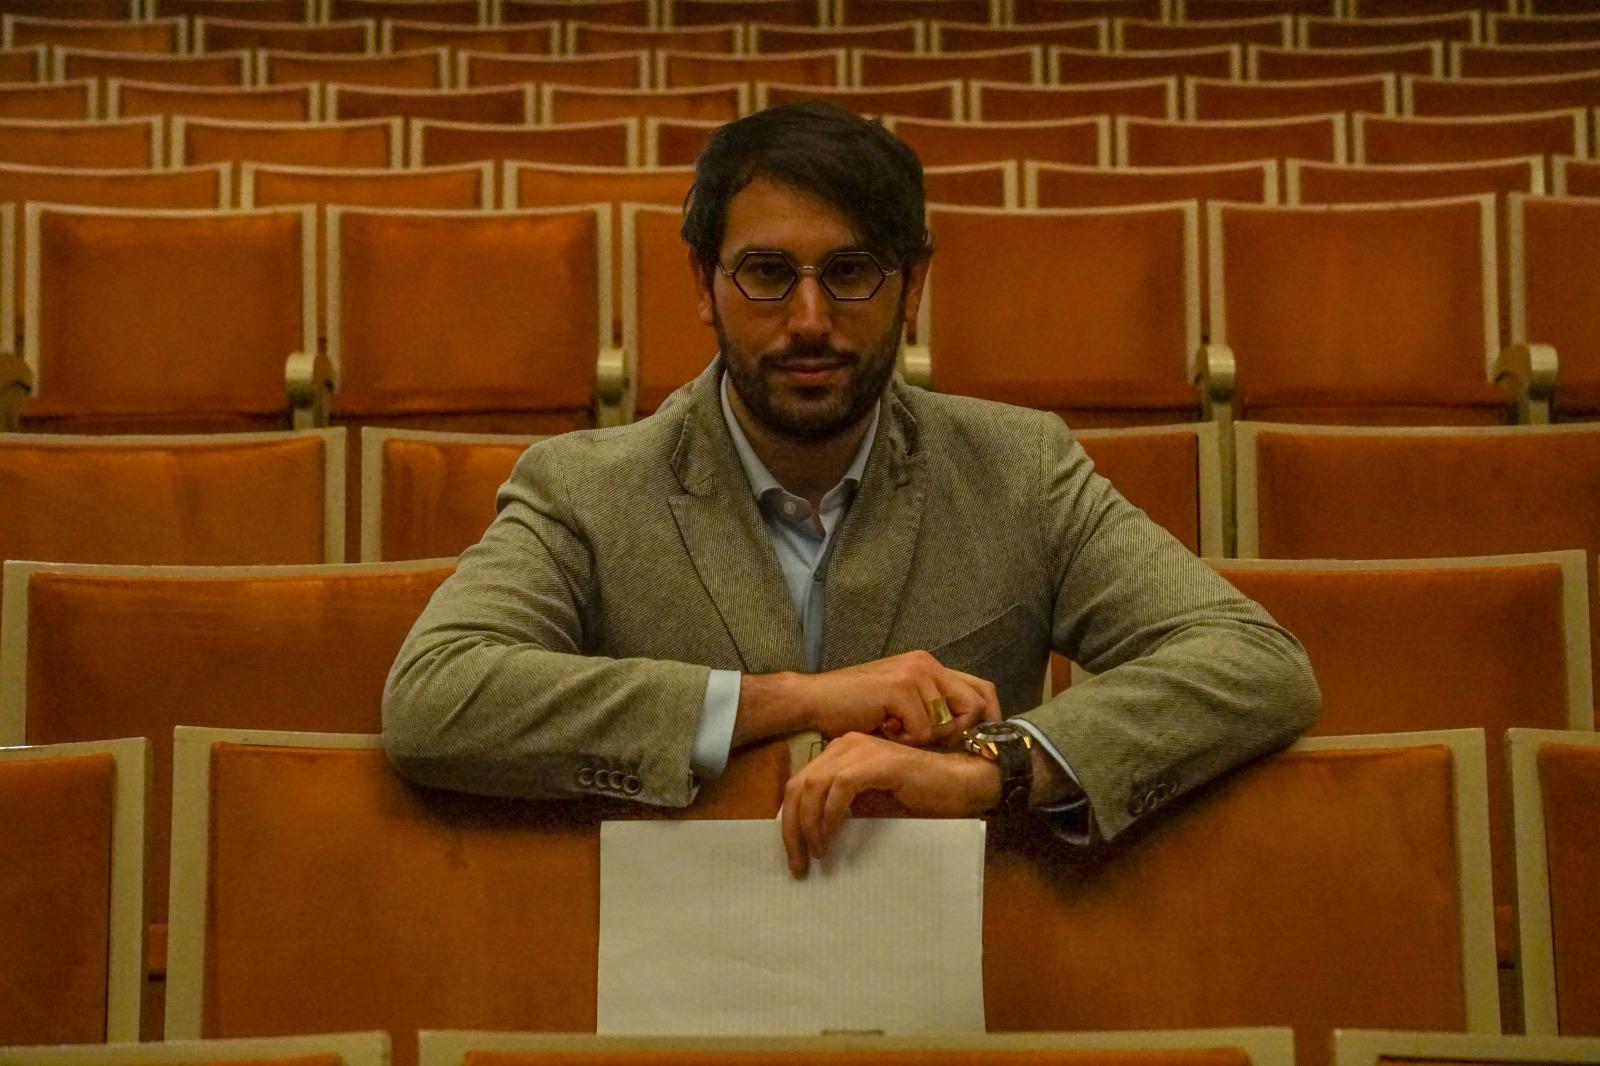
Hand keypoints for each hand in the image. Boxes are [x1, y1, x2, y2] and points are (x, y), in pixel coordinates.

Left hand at [780, 732, 999, 875]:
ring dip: (809, 825)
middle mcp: (846, 745)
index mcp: (841, 752)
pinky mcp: (878, 762)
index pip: (799, 783)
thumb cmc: (918, 797)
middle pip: (799, 785)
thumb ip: (842, 809)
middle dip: (792, 826)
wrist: (959, 785)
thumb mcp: (870, 805)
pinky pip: (841, 787)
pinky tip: (832, 837)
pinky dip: (832, 815)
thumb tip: (811, 837)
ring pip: (814, 786)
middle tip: (798, 862)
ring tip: (817, 855)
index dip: (789, 819)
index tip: (793, 853)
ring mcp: (862, 750)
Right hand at [797, 650, 1000, 746]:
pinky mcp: (901, 688)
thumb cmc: (854, 708)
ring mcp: (915, 674)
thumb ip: (929, 708)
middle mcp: (926, 664)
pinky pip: (924, 730)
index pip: (982, 688)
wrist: (814, 701)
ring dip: (924, 739)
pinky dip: (906, 740)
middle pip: (975, 704)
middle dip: (960, 733)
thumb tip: (964, 733)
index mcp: (928, 665)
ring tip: (896, 731)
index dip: (988, 717)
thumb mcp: (900, 705)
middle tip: (932, 744)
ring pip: (947, 723)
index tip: (977, 742)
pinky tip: (884, 729)